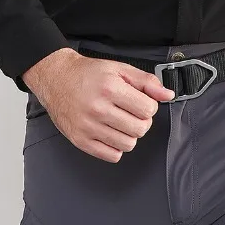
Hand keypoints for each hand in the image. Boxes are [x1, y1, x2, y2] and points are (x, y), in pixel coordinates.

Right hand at [22, 49, 174, 162]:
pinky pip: (112, 155)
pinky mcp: (80, 140)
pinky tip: (110, 132)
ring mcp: (88, 127)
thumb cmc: (88, 74)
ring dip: (129, 134)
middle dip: (141, 121)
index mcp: (110, 89)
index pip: (147, 109)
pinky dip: (116, 146)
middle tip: (132, 112)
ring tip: (120, 121)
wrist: (57, 79)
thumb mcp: (120, 69)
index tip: (141, 102)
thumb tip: (167, 95)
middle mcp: (98, 109)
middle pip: (140, 129)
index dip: (149, 106)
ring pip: (128, 144)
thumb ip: (146, 81)